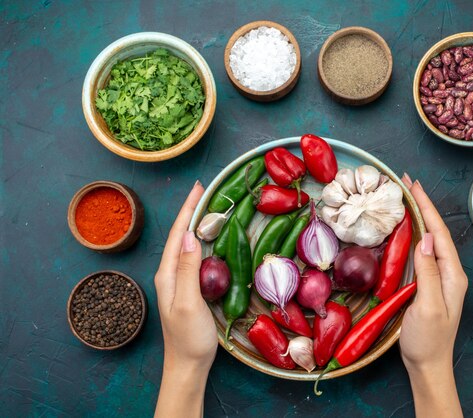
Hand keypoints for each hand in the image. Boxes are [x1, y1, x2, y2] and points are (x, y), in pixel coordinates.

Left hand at [154, 181, 216, 417]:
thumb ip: (187, 270)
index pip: (177, 234)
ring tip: (208, 206)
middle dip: (191, 211)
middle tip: (206, 191)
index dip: (188, 209)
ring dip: (196, 223)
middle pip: (180, 235)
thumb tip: (188, 236)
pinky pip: (195, 257)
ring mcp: (179, 281)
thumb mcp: (188, 303)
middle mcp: (170, 274)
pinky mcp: (189, 288)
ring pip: (187, 244)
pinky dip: (203, 241)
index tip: (198, 188)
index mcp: (167, 274)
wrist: (188, 365)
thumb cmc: (188, 338)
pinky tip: (211, 238)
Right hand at [399, 174, 466, 417]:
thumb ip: (429, 273)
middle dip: (423, 206)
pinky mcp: (429, 284)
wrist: (429, 365)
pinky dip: (413, 234)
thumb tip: (424, 240)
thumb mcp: (428, 307)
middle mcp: (449, 272)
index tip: (414, 186)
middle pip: (435, 232)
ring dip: (418, 217)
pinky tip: (405, 229)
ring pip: (429, 240)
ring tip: (405, 198)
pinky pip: (422, 252)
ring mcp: (439, 278)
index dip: (426, 208)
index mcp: (453, 275)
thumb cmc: (428, 340)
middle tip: (407, 183)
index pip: (438, 233)